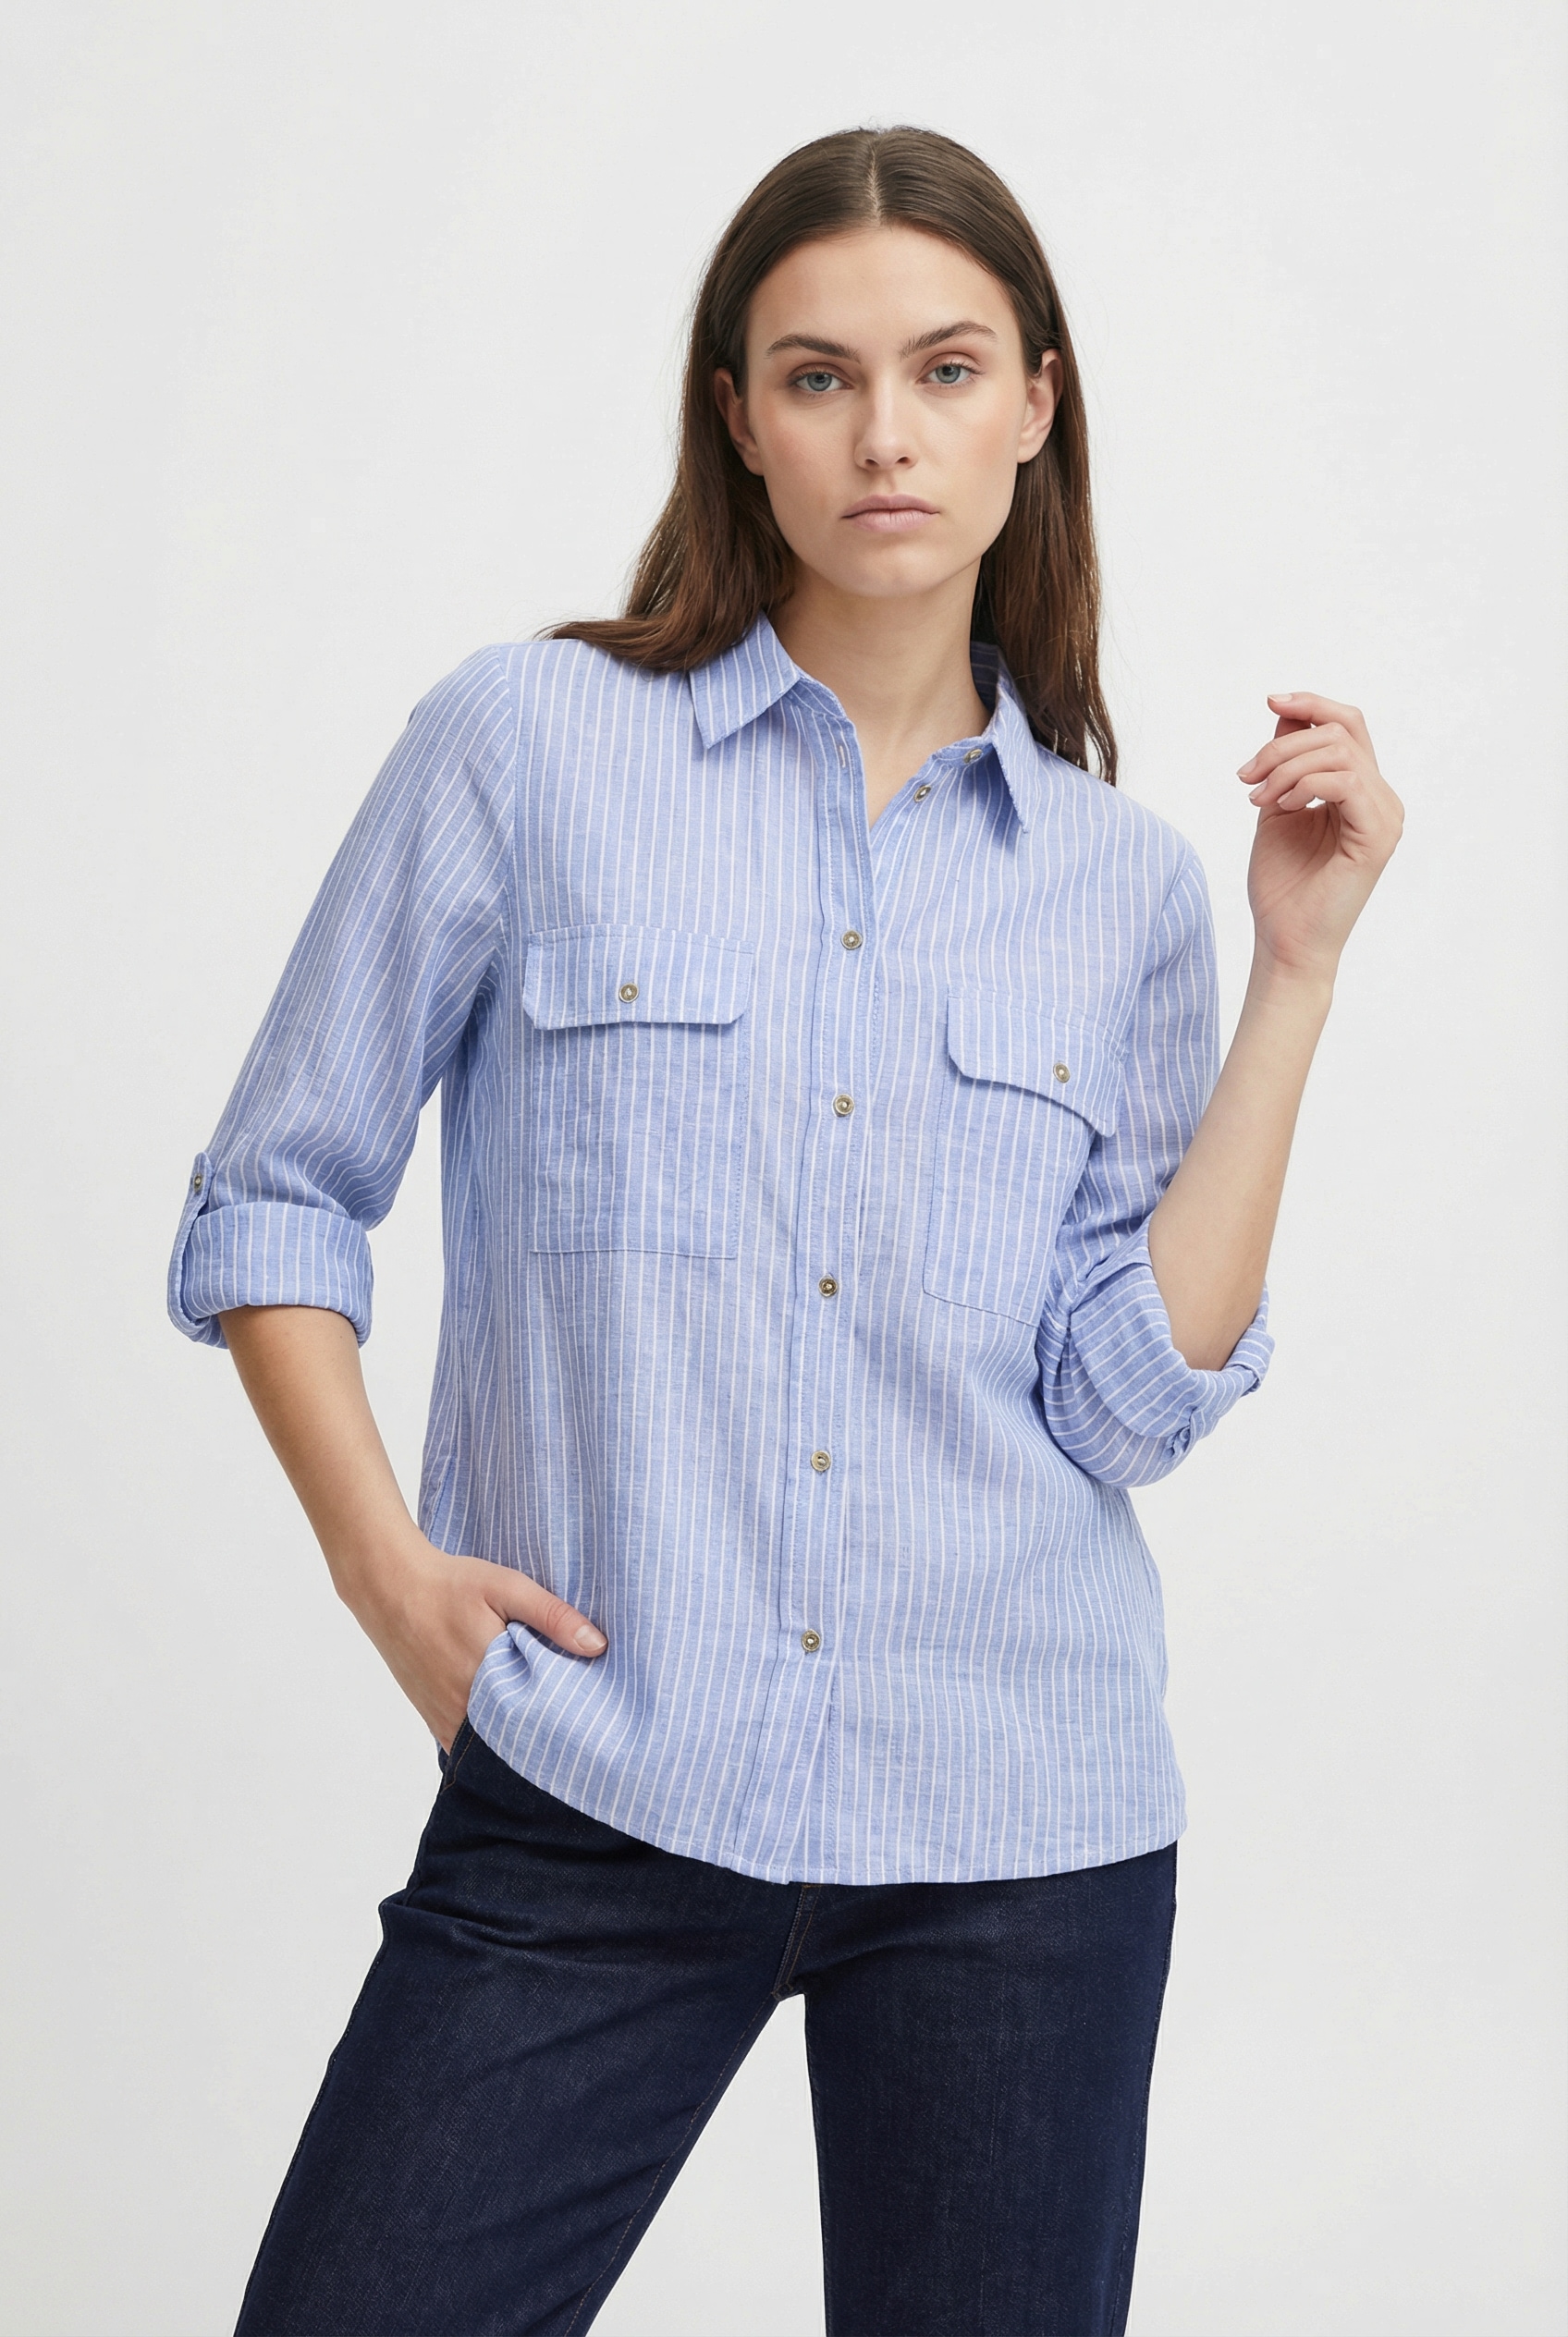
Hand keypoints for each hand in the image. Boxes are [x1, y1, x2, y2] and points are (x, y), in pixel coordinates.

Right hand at [343, 1529, 606, 1751]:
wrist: (390, 1588)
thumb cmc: (450, 1585)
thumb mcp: (507, 1588)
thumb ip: (552, 1616)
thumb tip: (598, 1646)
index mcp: (488, 1679)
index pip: (541, 1721)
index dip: (568, 1723)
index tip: (594, 1718)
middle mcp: (464, 1709)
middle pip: (519, 1739)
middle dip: (547, 1735)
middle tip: (578, 1724)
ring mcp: (446, 1720)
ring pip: (493, 1747)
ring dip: (518, 1740)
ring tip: (549, 1725)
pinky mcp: (433, 1720)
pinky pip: (470, 1745)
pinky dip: (491, 1740)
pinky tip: (511, 1724)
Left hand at [1237, 692, 1403, 980]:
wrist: (1285, 940)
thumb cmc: (1281, 884)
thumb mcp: (1275, 806)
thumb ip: (1285, 762)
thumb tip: (1284, 711)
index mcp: (1360, 790)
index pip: (1347, 725)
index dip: (1311, 704)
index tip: (1270, 701)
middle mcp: (1381, 799)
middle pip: (1341, 731)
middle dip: (1284, 744)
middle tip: (1246, 777)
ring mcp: (1385, 816)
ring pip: (1341, 751)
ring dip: (1287, 766)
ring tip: (1257, 797)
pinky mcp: (1378, 836)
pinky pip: (1347, 781)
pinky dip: (1305, 784)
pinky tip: (1281, 806)